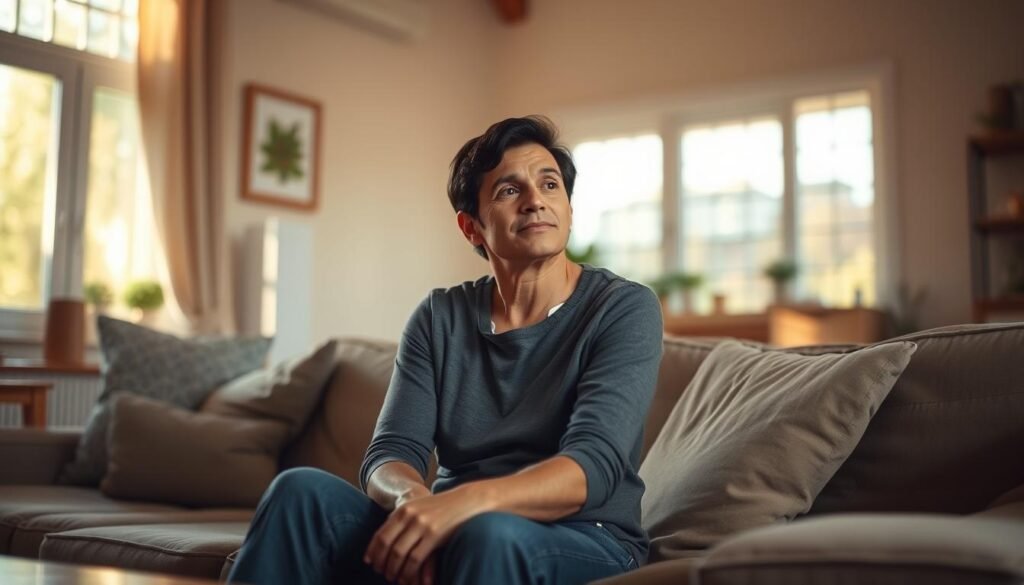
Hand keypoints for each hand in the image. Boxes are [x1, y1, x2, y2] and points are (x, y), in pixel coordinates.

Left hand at [364, 486, 490, 584]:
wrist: (466, 500)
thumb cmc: (441, 507)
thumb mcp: (418, 508)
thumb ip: (402, 519)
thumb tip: (384, 538)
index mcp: (403, 509)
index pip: (381, 534)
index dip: (373, 550)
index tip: (369, 562)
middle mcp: (410, 516)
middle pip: (388, 545)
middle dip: (381, 562)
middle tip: (380, 573)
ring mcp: (422, 526)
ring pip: (399, 554)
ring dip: (393, 570)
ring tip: (392, 578)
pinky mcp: (435, 536)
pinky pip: (415, 559)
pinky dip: (408, 571)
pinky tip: (407, 578)